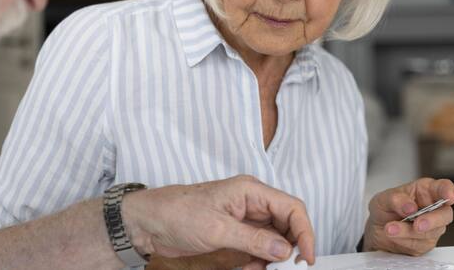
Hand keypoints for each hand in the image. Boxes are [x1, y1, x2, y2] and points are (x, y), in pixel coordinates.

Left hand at [121, 175, 314, 269]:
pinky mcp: (235, 233)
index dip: (305, 231)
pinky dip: (260, 261)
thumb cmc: (176, 212)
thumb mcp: (217, 229)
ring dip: (274, 258)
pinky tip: (252, 269)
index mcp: (251, 191)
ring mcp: (244, 218)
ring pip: (275, 239)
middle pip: (287, 223)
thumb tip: (284, 249)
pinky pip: (259, 248)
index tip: (306, 257)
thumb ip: (254, 239)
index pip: (291, 207)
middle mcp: (251, 202)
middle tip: (287, 268)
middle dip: (291, 247)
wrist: (148, 222)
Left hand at [364, 178, 453, 255]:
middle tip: (417, 224)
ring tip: (390, 229)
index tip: (449, 196)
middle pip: (445, 214)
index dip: (449, 191)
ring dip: (409, 232)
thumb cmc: (385, 210)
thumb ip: (395, 199)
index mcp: (425, 191)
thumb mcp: (383, 199)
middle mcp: (433, 209)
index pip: (443, 187)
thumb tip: (410, 206)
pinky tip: (393, 235)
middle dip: (432, 220)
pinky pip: (419, 244)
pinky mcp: (425, 243)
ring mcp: (431, 228)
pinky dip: (404, 240)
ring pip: (431, 232)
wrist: (376, 231)